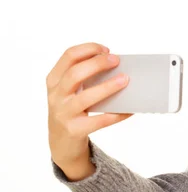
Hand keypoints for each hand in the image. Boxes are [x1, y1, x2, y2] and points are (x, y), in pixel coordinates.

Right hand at [47, 42, 132, 167]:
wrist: (60, 141)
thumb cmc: (71, 109)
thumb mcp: (69, 91)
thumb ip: (84, 77)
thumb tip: (116, 66)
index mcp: (54, 80)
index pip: (68, 56)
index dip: (88, 49)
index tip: (106, 50)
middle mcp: (56, 95)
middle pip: (75, 74)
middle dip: (97, 64)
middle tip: (116, 60)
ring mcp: (63, 113)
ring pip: (86, 97)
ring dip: (107, 87)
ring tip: (125, 80)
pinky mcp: (75, 130)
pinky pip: (99, 120)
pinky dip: (116, 114)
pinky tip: (129, 110)